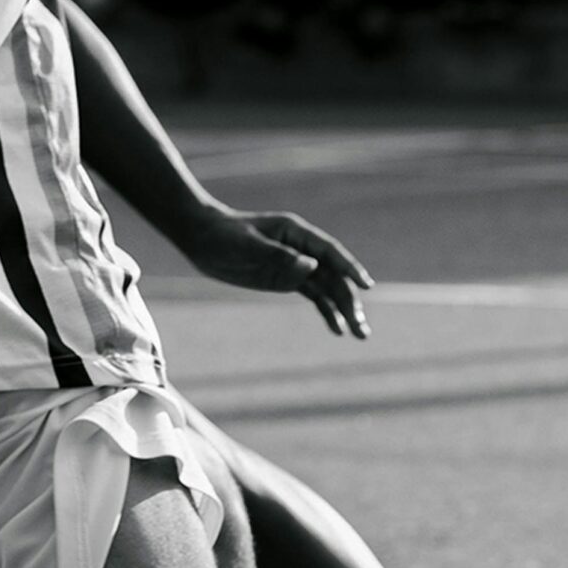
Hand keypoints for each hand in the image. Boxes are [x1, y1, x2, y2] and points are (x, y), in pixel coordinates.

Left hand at [175, 208, 374, 338]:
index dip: (349, 268)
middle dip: (350, 302)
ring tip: (359, 334)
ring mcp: (297, 265)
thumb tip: (311, 266)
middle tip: (362, 328)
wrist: (202, 239)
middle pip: (334, 276)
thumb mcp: (247, 246)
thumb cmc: (223, 235)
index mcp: (296, 233)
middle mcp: (302, 249)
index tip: (365, 286)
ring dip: (344, 311)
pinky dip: (327, 312)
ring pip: (328, 290)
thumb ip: (278, 256)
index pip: (329, 252)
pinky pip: (314, 296)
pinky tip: (337, 330)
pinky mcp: (287, 280)